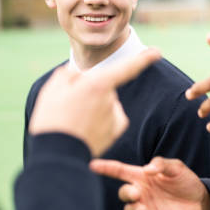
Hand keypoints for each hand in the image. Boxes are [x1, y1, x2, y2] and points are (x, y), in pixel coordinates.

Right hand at [29, 48, 160, 156]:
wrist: (57, 157)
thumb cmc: (52, 120)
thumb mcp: (52, 90)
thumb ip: (69, 75)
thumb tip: (80, 76)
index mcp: (99, 84)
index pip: (127, 68)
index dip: (143, 59)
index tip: (157, 52)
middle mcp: (112, 99)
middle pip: (103, 87)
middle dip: (90, 92)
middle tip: (67, 108)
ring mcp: (116, 115)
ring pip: (106, 102)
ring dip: (93, 108)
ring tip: (73, 122)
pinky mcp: (116, 130)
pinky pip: (111, 116)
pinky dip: (101, 120)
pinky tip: (85, 129)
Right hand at [90, 157, 209, 209]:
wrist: (200, 200)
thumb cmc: (186, 181)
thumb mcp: (177, 168)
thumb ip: (162, 164)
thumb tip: (147, 169)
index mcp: (143, 176)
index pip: (120, 171)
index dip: (106, 168)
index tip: (92, 164)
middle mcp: (141, 193)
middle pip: (124, 193)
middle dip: (126, 193)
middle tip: (137, 193)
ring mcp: (145, 208)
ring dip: (132, 209)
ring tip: (143, 208)